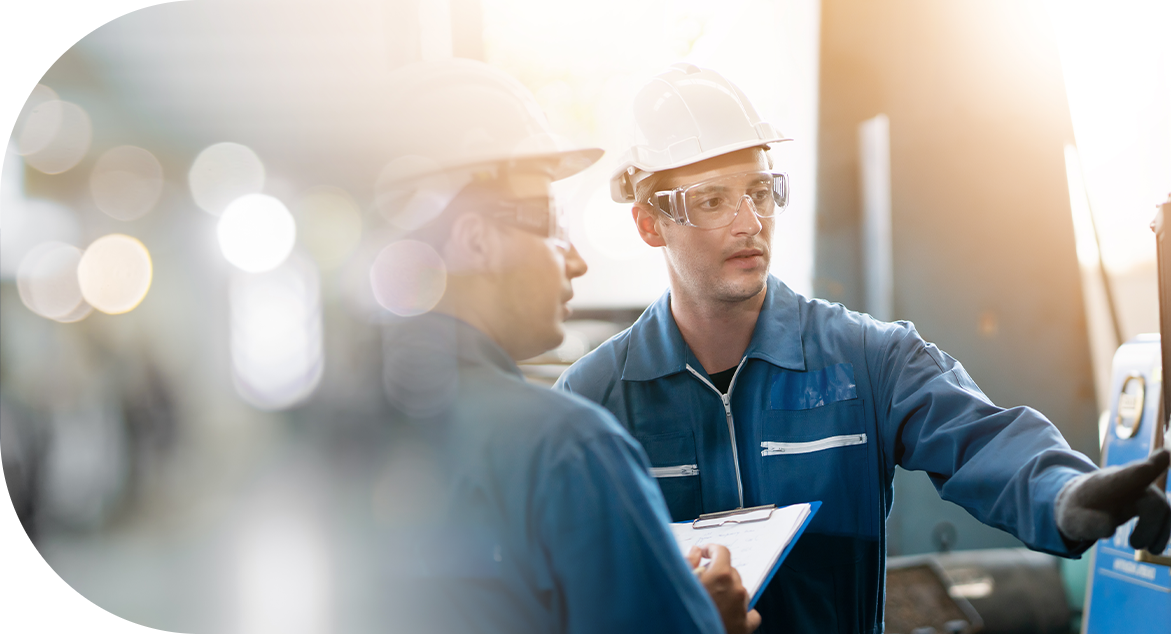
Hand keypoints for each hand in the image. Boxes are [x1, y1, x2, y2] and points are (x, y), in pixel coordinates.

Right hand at [686, 544, 761, 633]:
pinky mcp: (746, 625)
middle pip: (730, 572)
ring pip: (739, 591)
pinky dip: (741, 611)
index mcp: (720, 576)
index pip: (722, 552)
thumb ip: (689, 562)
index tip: (704, 554)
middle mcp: (735, 589)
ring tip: (712, 602)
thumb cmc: (684, 612)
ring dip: (728, 592)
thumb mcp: (680, 583)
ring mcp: (743, 608)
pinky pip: (750, 612)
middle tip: (703, 583)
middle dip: (718, 574)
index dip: (711, 550)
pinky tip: (729, 614)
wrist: (690, 633)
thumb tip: (696, 551)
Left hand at [1055, 449, 1169, 552]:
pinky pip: (1165, 515)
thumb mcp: (1072, 520)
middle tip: (1133, 545)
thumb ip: (1088, 523)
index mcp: (1112, 482)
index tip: (1166, 454)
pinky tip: (1153, 547)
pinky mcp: (1149, 503)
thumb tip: (1110, 528)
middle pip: (1154, 500)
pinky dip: (1162, 532)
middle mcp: (1132, 483)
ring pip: (1164, 509)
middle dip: (1149, 527)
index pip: (1135, 472)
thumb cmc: (1076, 510)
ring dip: (1159, 532)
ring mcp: (1142, 491)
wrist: (1080, 503)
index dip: (1152, 465)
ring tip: (1148, 550)